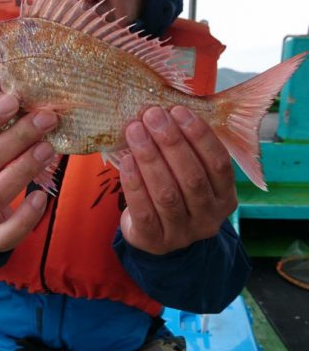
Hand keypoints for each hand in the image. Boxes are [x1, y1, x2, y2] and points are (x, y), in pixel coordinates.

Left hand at [119, 105, 237, 254]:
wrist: (158, 238)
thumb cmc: (177, 193)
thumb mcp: (193, 175)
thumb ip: (189, 148)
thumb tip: (166, 109)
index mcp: (225, 197)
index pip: (219, 163)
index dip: (200, 135)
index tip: (179, 110)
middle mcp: (209, 218)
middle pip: (192, 177)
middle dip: (171, 141)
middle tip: (152, 115)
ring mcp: (183, 233)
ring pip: (166, 193)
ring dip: (149, 157)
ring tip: (135, 131)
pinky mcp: (155, 242)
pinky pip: (144, 210)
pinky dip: (134, 183)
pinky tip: (126, 160)